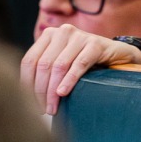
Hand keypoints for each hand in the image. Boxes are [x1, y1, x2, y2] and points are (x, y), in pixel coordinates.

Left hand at [21, 24, 140, 114]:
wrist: (117, 55)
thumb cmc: (86, 62)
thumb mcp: (62, 62)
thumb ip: (46, 70)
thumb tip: (23, 95)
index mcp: (48, 35)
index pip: (29, 61)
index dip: (27, 84)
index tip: (28, 103)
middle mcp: (62, 32)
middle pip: (43, 65)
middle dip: (40, 91)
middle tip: (42, 109)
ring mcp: (79, 36)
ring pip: (59, 66)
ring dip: (53, 91)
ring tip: (53, 107)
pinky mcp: (95, 44)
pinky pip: (79, 65)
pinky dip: (69, 81)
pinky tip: (63, 93)